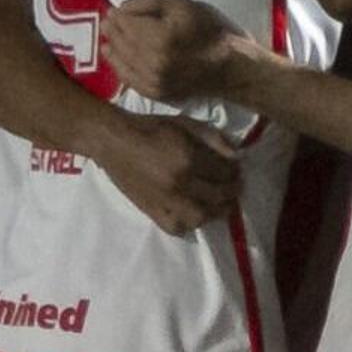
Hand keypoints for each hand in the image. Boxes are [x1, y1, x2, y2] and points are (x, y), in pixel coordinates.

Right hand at [94, 114, 240, 236]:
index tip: (237, 171)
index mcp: (189, 158)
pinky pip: (178, 228)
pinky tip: (195, 214)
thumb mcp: (186, 123)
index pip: (224, 173)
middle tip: (235, 188)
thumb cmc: (150, 128)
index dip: (234, 172)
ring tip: (220, 204)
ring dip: (215, 212)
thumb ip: (214, 138)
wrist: (114, 142)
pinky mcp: (152, 212)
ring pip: (201, 217)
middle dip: (231, 192)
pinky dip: (190, 224)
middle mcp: (180, 183)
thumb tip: (237, 156)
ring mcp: (166, 201)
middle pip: (217, 196)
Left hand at [108, 0, 248, 106]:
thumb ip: (149, 1)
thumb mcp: (182, 5)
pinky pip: (128, 79)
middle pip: (122, 42)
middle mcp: (152, 63)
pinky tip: (112, 55)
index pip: (127, 24)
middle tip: (107, 22)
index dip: (118, 16)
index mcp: (160, 38)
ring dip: (112, 47)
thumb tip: (122, 9)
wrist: (225, 66)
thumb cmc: (206, 31)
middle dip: (113, 30)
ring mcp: (152, 81)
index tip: (113, 10)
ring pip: (121, 61)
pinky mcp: (154, 93)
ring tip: (108, 37)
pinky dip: (117, 66)